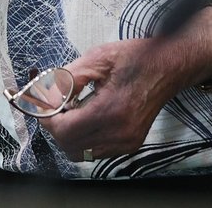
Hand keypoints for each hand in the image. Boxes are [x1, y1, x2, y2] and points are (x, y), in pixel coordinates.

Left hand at [42, 4, 211, 160]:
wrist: (170, 65)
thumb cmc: (136, 57)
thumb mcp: (97, 59)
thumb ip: (67, 79)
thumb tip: (42, 96)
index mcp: (111, 111)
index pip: (64, 131)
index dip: (47, 118)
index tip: (42, 104)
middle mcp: (120, 133)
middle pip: (69, 146)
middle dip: (56, 126)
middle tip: (55, 104)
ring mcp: (127, 142)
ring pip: (81, 153)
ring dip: (69, 134)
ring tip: (73, 108)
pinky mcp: (131, 144)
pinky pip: (96, 151)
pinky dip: (84, 138)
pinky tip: (88, 115)